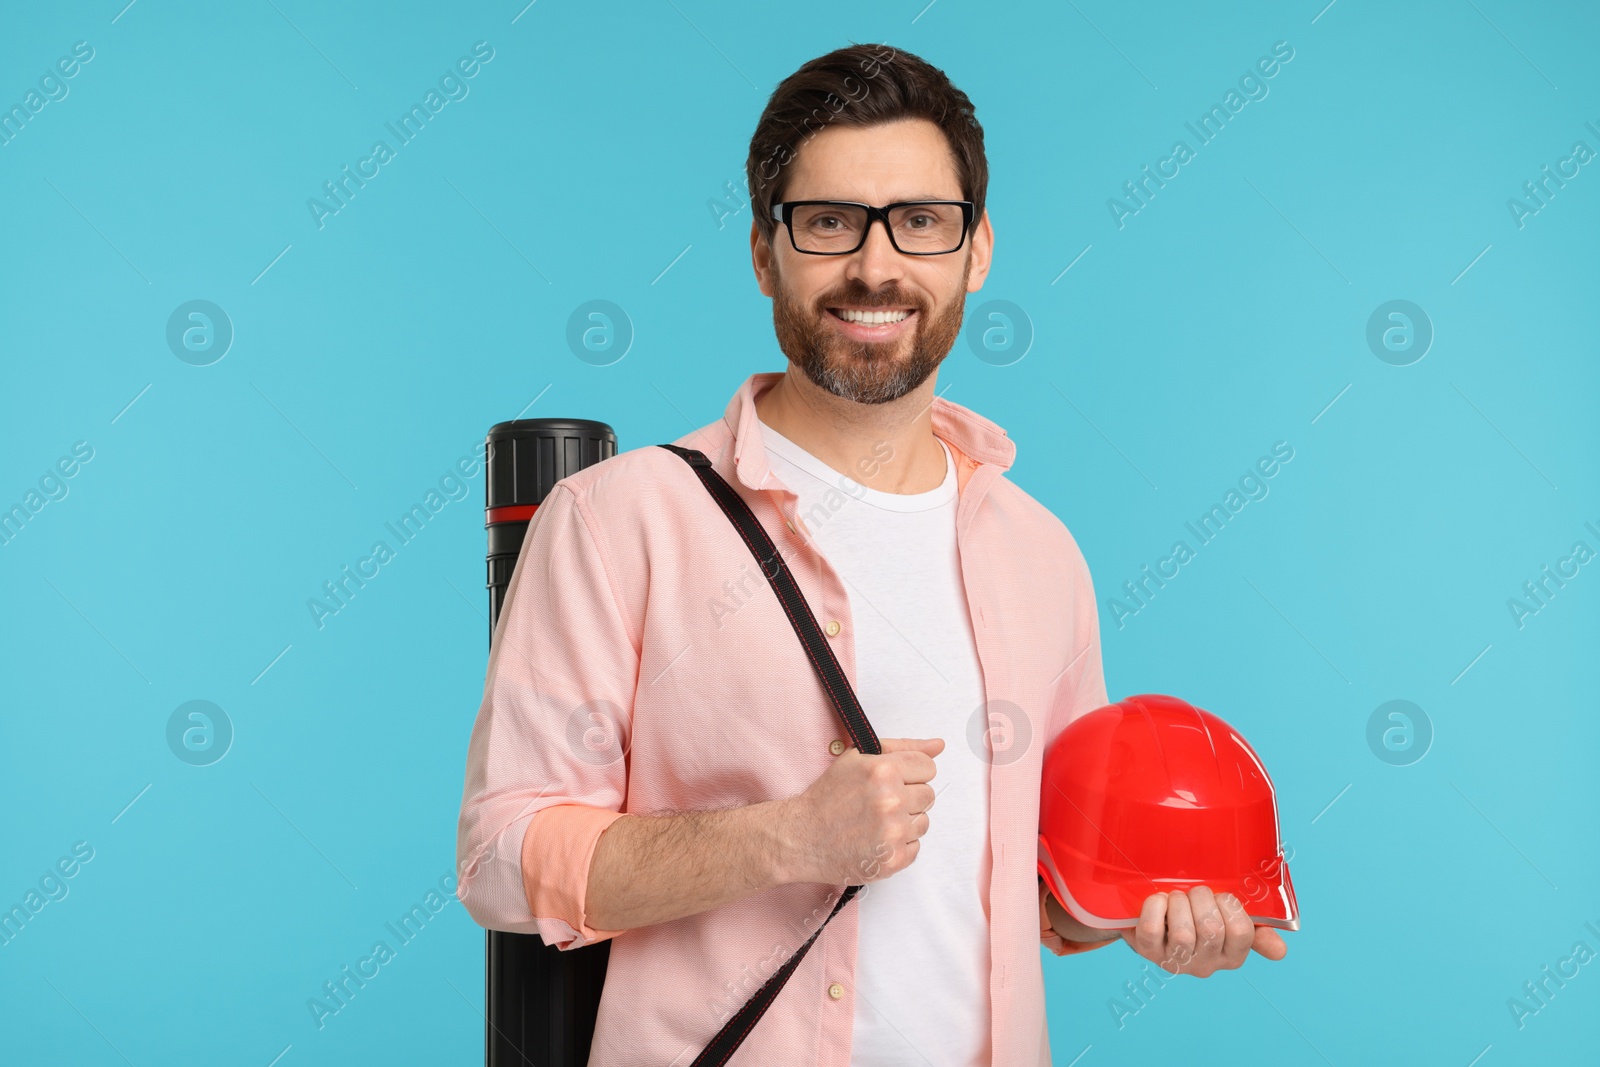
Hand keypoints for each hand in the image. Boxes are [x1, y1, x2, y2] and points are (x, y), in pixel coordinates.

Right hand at [778, 737, 942, 885]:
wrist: (801, 837)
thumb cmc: (827, 798)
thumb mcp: (857, 758)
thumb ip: (902, 747)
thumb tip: (938, 745)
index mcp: (883, 771)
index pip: (928, 767)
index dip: (910, 773)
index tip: (893, 781)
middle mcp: (891, 801)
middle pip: (928, 794)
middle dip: (908, 797)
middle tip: (879, 803)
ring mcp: (894, 833)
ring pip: (924, 822)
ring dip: (905, 822)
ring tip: (876, 823)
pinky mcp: (894, 859)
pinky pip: (916, 847)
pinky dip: (899, 845)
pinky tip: (876, 840)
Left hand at [1121, 887, 1287, 976]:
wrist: (1157, 911)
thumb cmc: (1198, 911)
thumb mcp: (1230, 917)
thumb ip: (1257, 930)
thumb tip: (1280, 951)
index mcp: (1231, 955)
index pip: (1242, 933)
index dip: (1230, 906)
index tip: (1220, 896)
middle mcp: (1206, 964)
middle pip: (1212, 930)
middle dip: (1202, 899)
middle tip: (1195, 892)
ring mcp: (1176, 961)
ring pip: (1183, 934)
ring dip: (1179, 903)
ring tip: (1176, 897)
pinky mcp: (1148, 951)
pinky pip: (1151, 929)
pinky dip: (1154, 907)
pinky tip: (1158, 900)